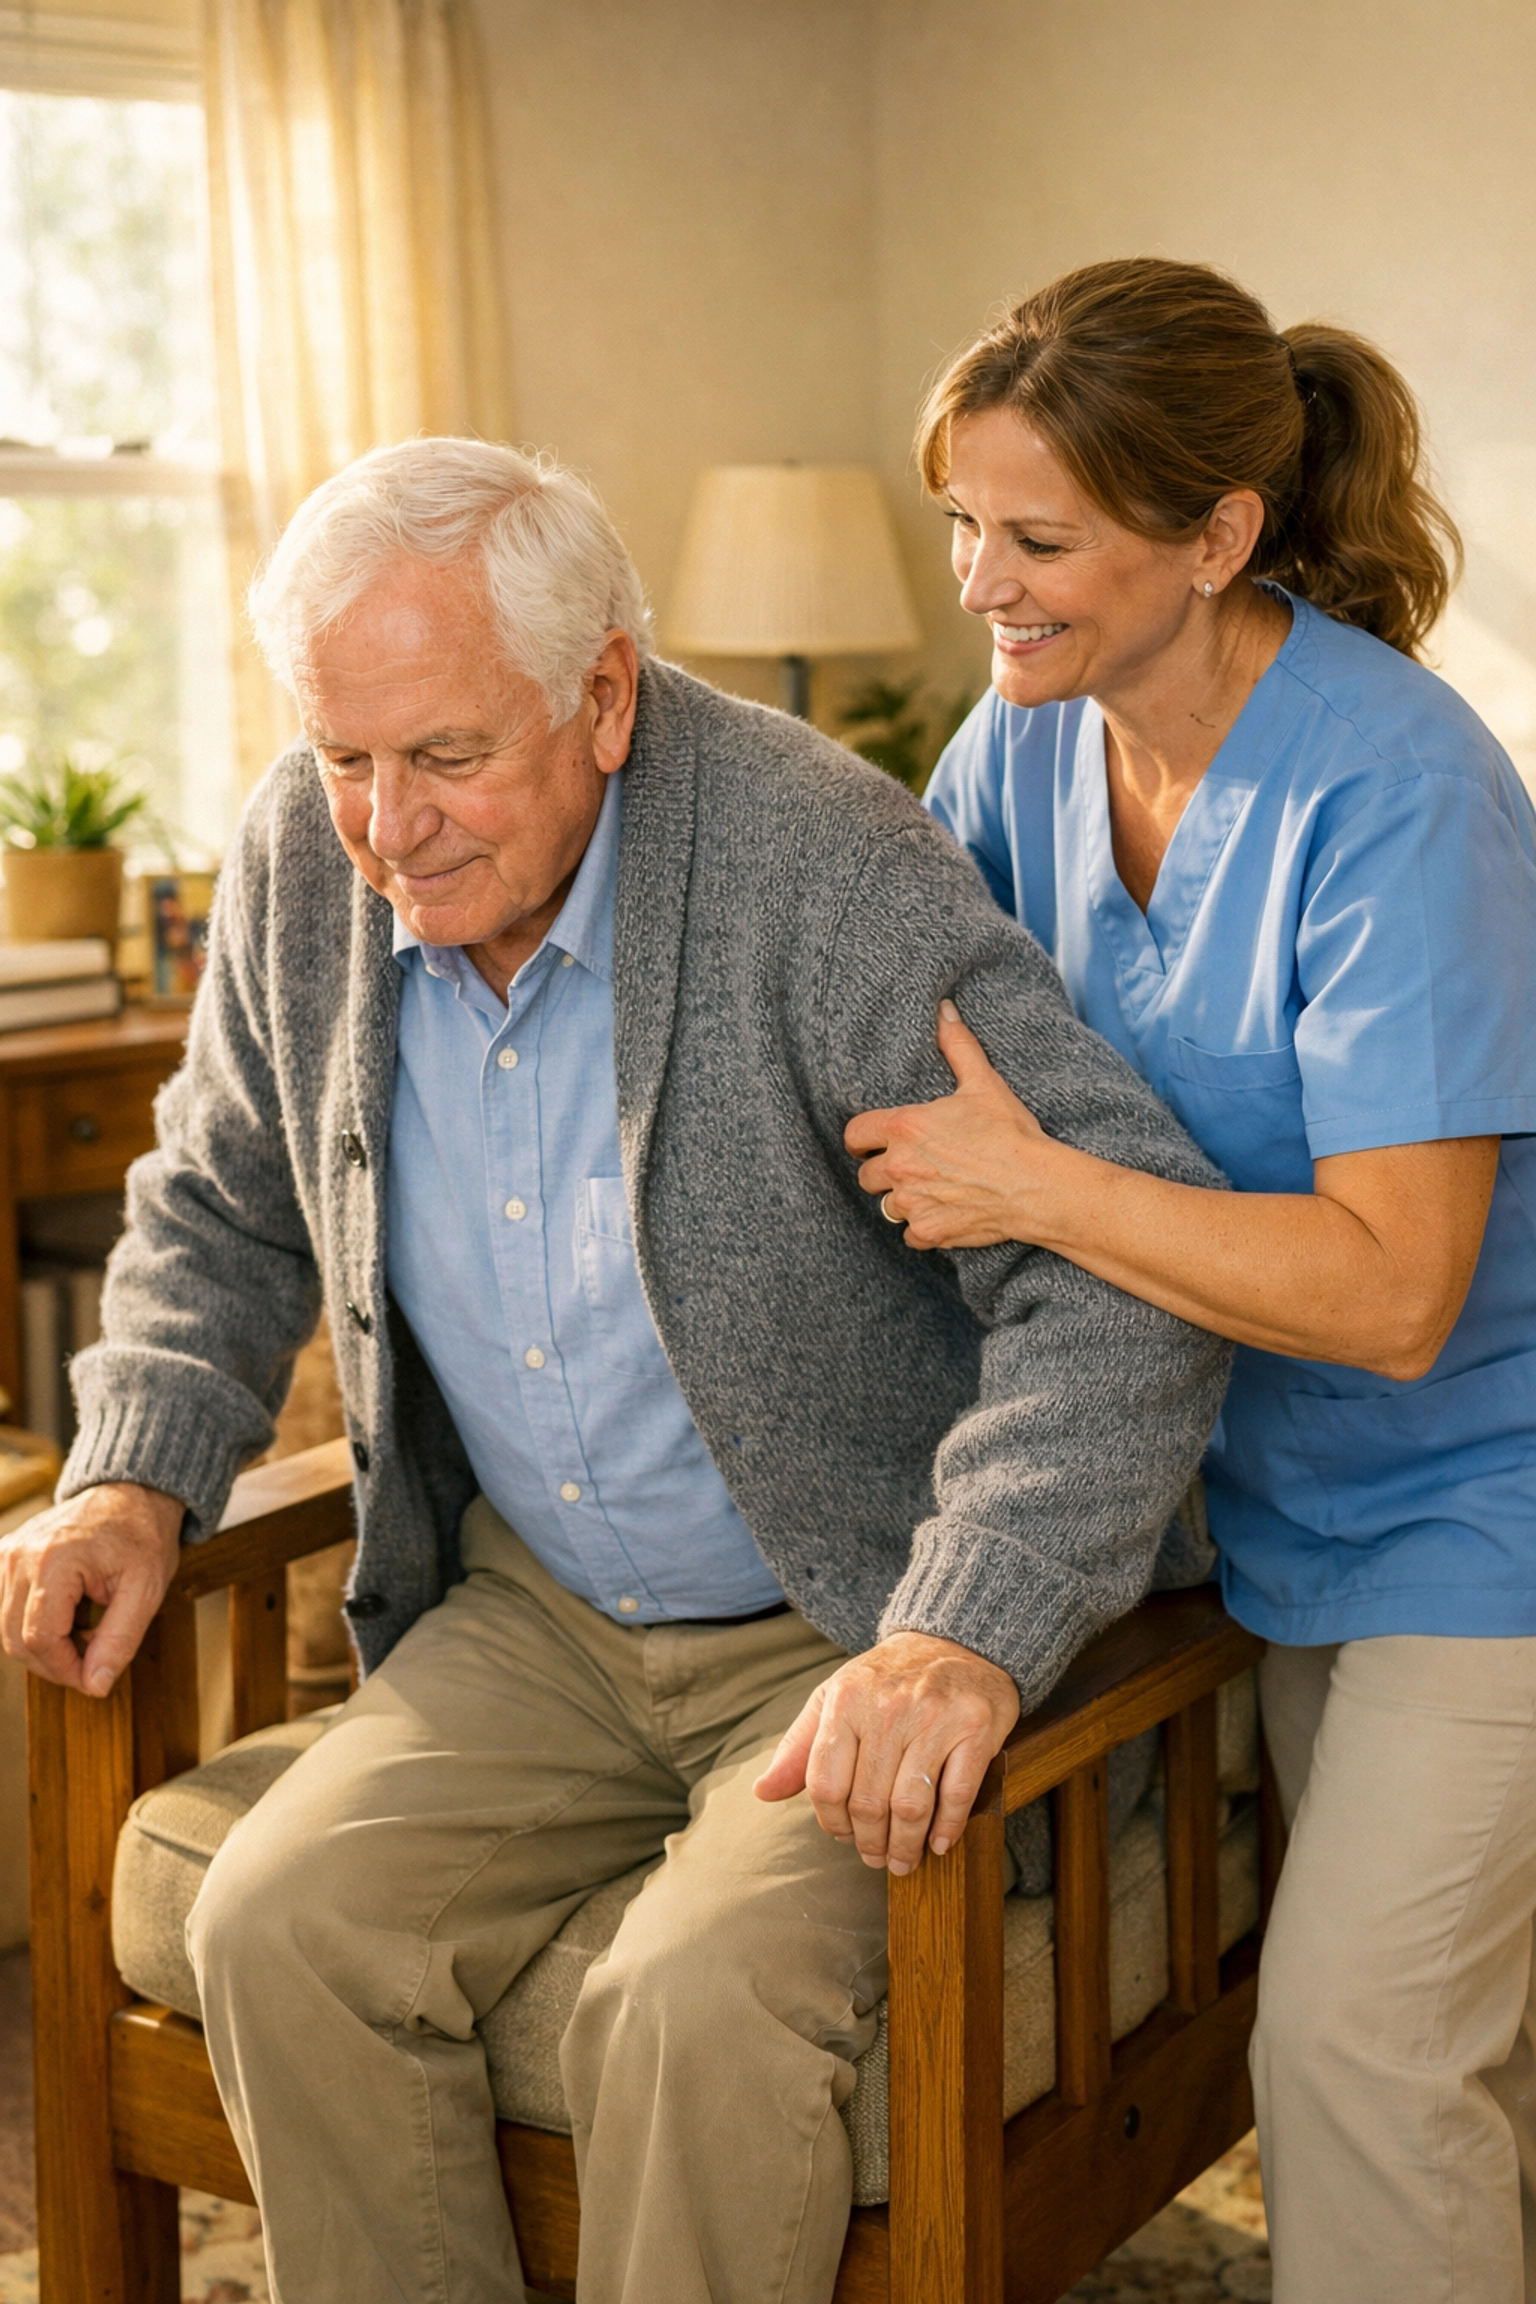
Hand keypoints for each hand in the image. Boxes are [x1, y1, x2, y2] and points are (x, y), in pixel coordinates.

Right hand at [0, 1482, 183, 1696]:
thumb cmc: (142, 1536)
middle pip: (16, 1639)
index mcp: (54, 1561)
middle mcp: (19, 1555)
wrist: (131, 1494)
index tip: (94, 1678)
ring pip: (6, 1628)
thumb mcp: (146, 1590)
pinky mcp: (4, 1555)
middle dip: (54, 1662)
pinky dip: (31, 1624)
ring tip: (84, 1630)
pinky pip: (4, 1608)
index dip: (65, 1670)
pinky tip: (65, 1617)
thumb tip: (94, 1685)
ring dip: (43, 1644)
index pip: (40, 1640)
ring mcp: (7, 1553)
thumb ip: (119, 1640)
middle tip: (94, 1656)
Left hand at [753, 1629, 1019, 1873]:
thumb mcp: (833, 1699)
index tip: (842, 1836)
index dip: (830, 1822)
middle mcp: (887, 1708)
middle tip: (874, 1858)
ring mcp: (934, 1718)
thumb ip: (798, 1747)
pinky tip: (937, 1843)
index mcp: (846, 1700)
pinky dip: (945, 1829)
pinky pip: (955, 1795)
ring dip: (904, 1846)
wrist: (954, 1641)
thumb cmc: (886, 1680)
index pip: (825, 1784)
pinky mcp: (973, 1728)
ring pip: (910, 1806)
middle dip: (869, 1842)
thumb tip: (762, 1792)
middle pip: (867, 1802)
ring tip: (902, 1860)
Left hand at [845, 999, 1064, 1249]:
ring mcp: (912, 1202)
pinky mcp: (929, 1231)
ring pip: (887, 1206)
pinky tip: (944, 1214)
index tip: (871, 1143)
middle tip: (910, 1167)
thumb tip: (943, 1009)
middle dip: (882, 1172)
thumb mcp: (983, 1083)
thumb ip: (956, 1045)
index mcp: (904, 1128)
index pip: (854, 1135)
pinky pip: (910, 1234)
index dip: (861, 1140)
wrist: (1035, 1185)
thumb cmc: (1010, 1132)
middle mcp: (899, 1167)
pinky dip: (923, 1228)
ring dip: (903, 1199)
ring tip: (931, 1189)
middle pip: (866, 1176)